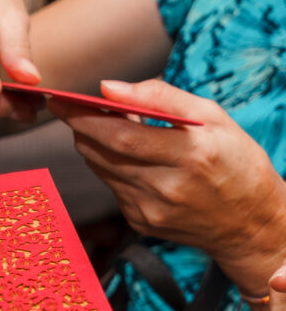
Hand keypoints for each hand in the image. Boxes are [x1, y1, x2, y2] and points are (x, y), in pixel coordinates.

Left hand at [50, 78, 285, 294]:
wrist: (249, 223)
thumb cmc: (234, 161)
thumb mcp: (213, 118)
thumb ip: (161, 97)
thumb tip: (109, 87)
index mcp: (191, 156)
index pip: (122, 135)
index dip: (85, 117)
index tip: (62, 99)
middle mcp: (168, 187)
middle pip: (104, 153)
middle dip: (79, 126)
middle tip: (66, 106)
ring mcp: (151, 210)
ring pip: (101, 168)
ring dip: (90, 143)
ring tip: (95, 123)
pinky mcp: (141, 222)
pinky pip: (111, 186)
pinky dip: (108, 165)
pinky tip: (120, 152)